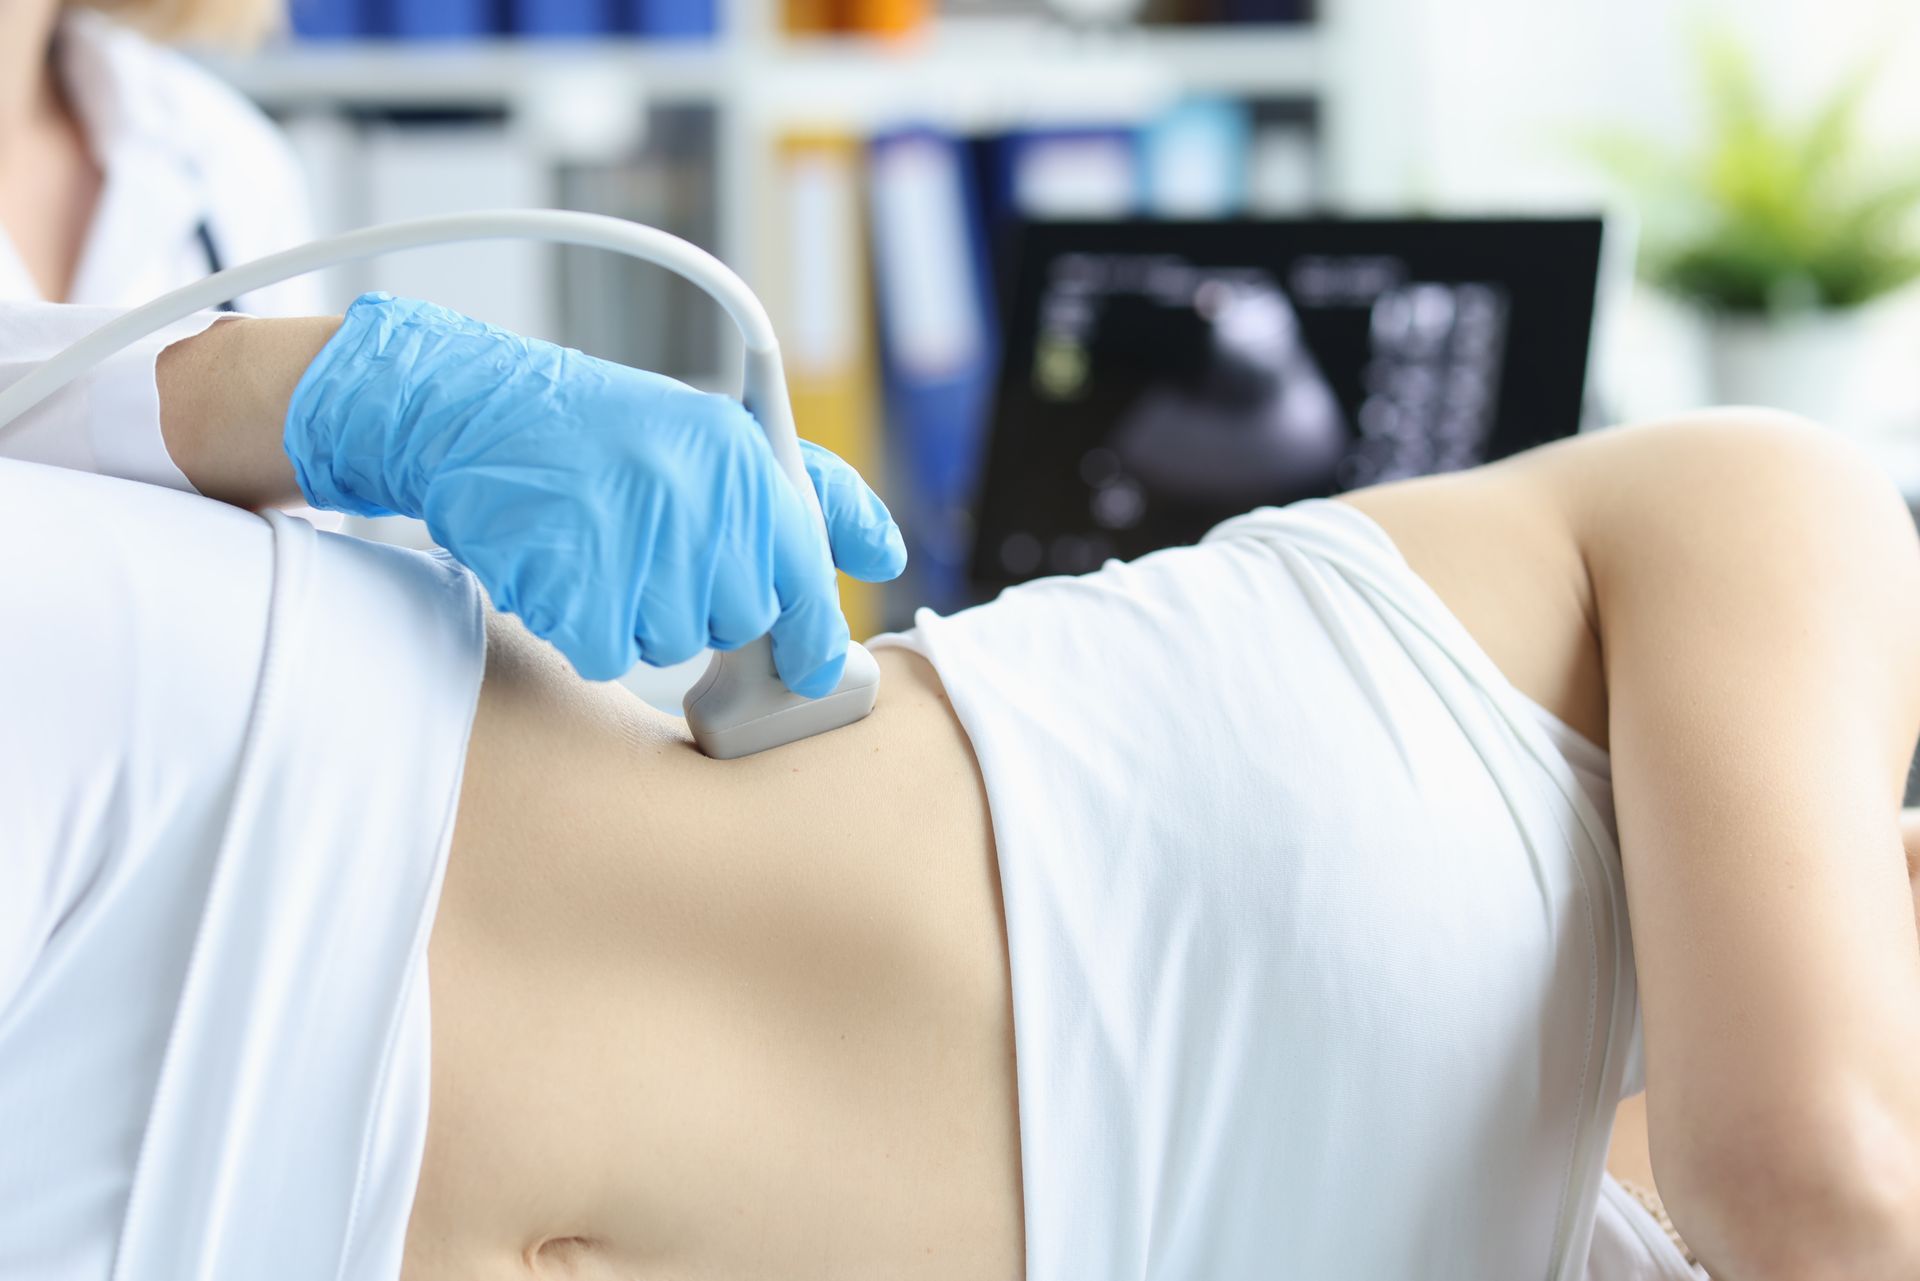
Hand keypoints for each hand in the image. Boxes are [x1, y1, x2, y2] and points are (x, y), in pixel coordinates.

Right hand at [283, 293, 905, 691]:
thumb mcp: (720, 438)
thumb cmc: (605, 433)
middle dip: (700, 604)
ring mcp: (640, 544)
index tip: (813, 666)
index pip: (807, 575)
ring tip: (603, 547)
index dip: (814, 636)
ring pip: (673, 643)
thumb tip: (885, 554)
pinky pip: (609, 653)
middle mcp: (703, 500)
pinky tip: (568, 570)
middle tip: (652, 550)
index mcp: (745, 463)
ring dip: (638, 617)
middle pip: (738, 621)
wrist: (477, 412)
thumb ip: (814, 496)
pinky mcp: (579, 585)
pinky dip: (585, 628)